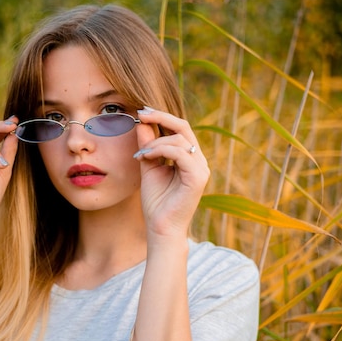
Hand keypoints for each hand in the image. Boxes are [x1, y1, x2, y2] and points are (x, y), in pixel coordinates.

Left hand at [133, 108, 209, 236]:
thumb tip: (141, 123)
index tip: (141, 112)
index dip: (162, 117)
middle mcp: (198, 161)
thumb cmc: (156, 202)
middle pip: (183, 127)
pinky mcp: (197, 177)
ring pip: (179, 139)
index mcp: (189, 158)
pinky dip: (160, 150)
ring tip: (140, 154)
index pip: (179, 129)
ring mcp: (200, 168)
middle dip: (161, 117)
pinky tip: (145, 157)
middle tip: (141, 114)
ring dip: (155, 142)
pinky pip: (179, 153)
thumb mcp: (148, 167)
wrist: (161, 228)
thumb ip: (147, 147)